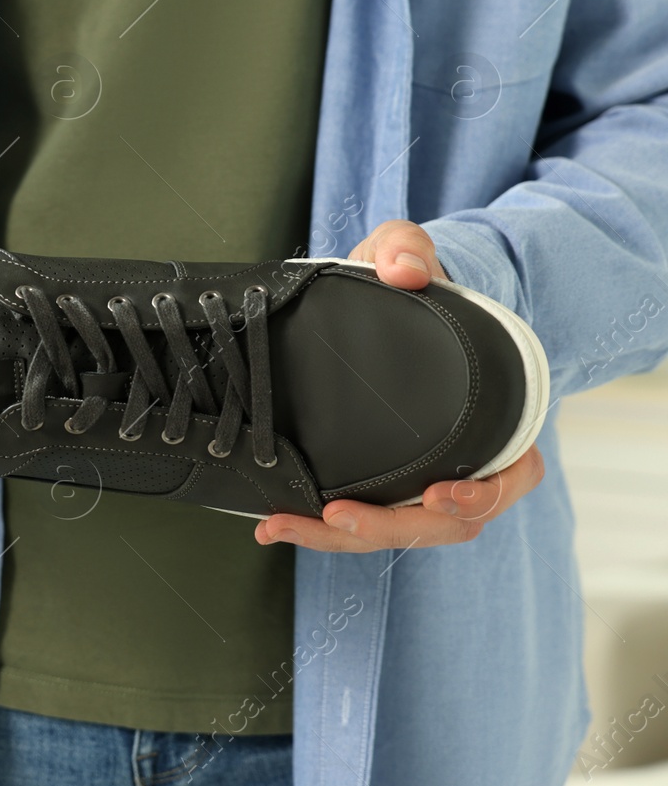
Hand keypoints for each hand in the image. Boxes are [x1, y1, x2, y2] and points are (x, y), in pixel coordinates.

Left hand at [253, 220, 545, 551]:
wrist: (378, 294)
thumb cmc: (404, 281)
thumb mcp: (404, 250)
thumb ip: (407, 248)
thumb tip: (405, 268)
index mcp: (496, 418)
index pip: (509, 474)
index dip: (481, 495)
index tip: (442, 493)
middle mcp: (463, 458)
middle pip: (444, 520)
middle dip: (393, 526)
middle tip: (341, 516)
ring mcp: (419, 475)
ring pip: (397, 529)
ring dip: (346, 536)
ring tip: (290, 525)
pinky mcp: (377, 481)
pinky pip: (360, 519)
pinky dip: (319, 528)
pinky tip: (275, 523)